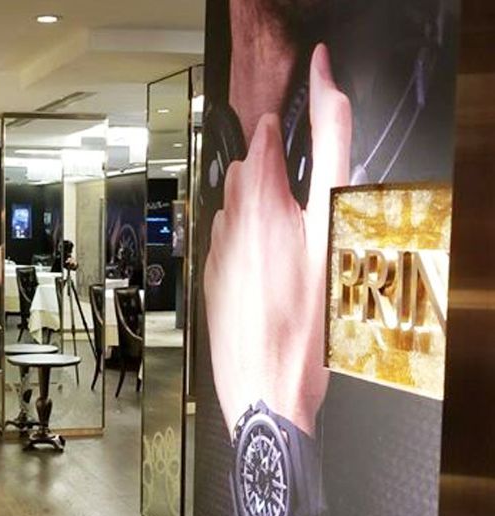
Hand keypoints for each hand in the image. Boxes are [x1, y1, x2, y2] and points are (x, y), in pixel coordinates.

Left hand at [204, 44, 350, 436]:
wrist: (264, 388)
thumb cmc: (302, 325)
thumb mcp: (333, 235)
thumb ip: (330, 161)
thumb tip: (327, 100)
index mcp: (257, 210)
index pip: (258, 146)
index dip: (274, 133)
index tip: (280, 127)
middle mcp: (225, 229)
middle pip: (239, 178)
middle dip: (262, 173)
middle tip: (291, 187)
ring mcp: (214, 258)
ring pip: (228, 211)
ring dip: (251, 208)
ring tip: (281, 231)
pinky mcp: (209, 284)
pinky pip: (222, 246)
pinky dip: (241, 242)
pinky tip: (264, 268)